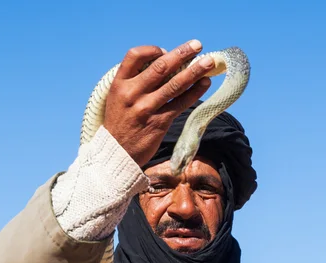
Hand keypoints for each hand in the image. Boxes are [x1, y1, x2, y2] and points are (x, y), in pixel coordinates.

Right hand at [103, 39, 214, 166]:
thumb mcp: (117, 98)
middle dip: (181, 54)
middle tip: (197, 45)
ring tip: (209, 62)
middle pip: (160, 67)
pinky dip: (194, 92)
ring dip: (195, 71)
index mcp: (119, 84)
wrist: (116, 154)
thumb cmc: (120, 122)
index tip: (166, 51)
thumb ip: (135, 82)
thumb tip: (165, 64)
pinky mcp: (159, 123)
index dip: (153, 50)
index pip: (135, 55)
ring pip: (174, 84)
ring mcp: (146, 108)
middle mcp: (131, 94)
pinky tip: (204, 84)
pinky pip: (181, 103)